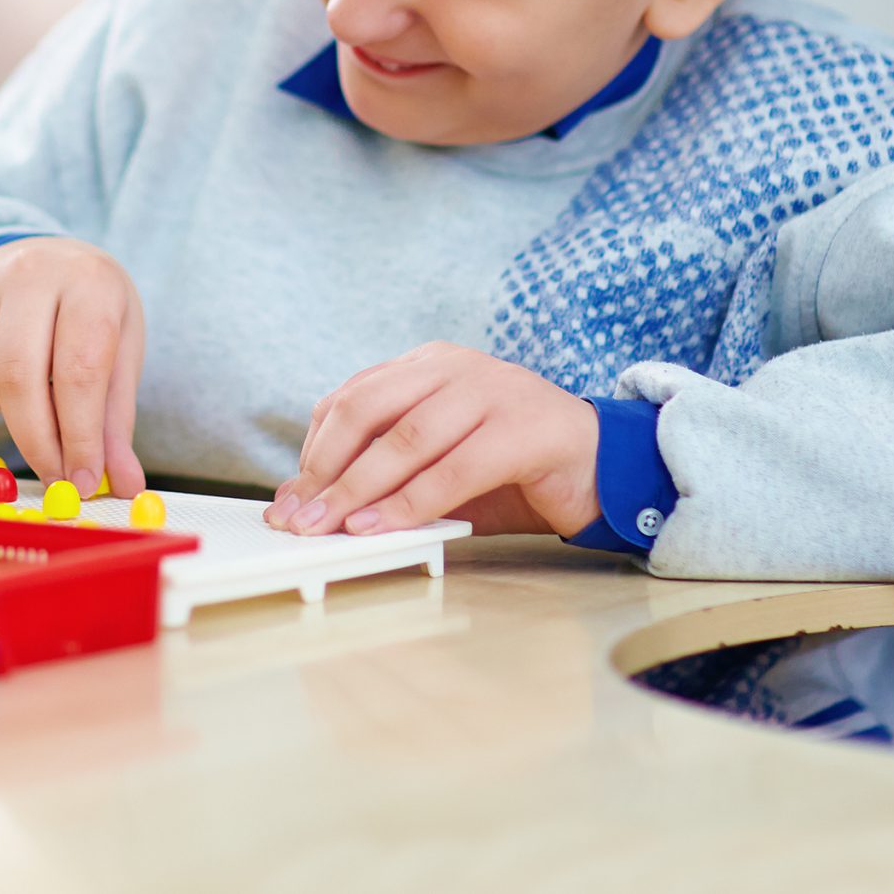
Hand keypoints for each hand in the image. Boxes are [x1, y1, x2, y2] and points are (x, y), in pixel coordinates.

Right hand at [0, 236, 144, 496]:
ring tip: (41, 401)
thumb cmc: (91, 312)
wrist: (46, 259)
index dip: (81, 436)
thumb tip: (123, 486)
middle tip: (55, 478)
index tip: (83, 482)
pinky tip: (5, 381)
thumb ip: (116, 422)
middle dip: (38, 442)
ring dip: (15, 418)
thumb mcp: (120, 354)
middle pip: (19, 378)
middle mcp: (29, 271)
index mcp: (89, 281)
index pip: (80, 370)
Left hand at [267, 342, 601, 538]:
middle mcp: (454, 368)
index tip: (290, 498)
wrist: (603, 464)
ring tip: (330, 528)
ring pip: (405, 439)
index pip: (350, 399)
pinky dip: (410, 502)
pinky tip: (381, 527)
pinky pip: (453, 468)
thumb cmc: (513, 469)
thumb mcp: (437, 467)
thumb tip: (311, 507)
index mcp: (427, 365)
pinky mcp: (523, 428)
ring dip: (359, 489)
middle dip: (325, 469)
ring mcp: (491, 391)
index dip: (314, 450)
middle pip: (366, 408)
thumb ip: (382, 478)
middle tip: (298, 518)